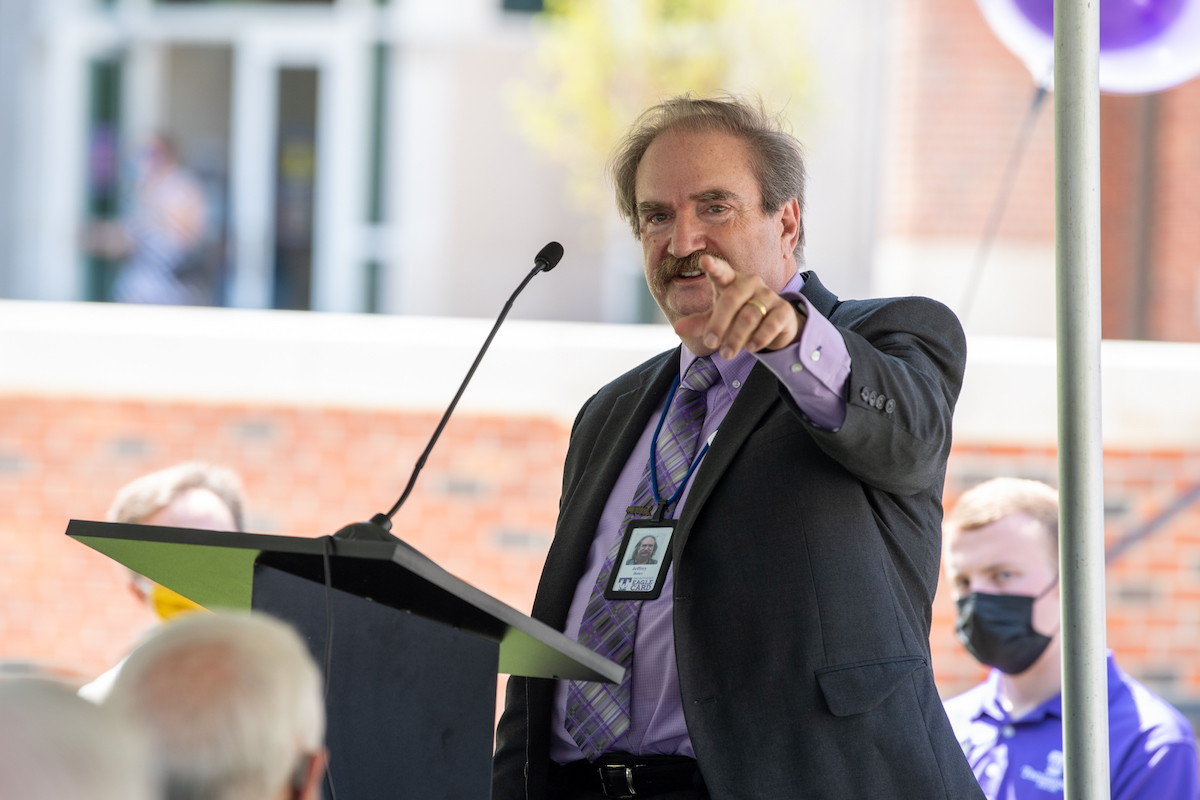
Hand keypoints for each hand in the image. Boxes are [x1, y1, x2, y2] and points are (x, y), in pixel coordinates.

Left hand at [672, 255, 803, 358]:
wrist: (774, 326)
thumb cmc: (739, 317)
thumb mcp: (716, 320)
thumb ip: (699, 323)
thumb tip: (678, 328)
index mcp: (731, 281)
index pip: (721, 271)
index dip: (713, 266)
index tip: (704, 260)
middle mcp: (751, 283)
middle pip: (732, 299)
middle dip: (719, 324)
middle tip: (710, 344)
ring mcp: (769, 295)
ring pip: (750, 315)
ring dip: (736, 338)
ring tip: (726, 354)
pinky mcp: (783, 310)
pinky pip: (770, 324)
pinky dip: (759, 338)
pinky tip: (751, 348)